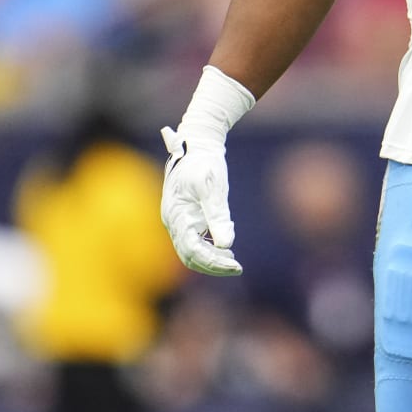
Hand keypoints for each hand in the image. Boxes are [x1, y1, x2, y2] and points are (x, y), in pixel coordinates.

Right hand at [160, 125, 242, 275]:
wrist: (198, 144)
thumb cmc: (204, 162)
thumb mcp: (212, 186)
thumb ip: (218, 215)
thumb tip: (226, 244)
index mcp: (176, 215)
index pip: (192, 250)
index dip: (213, 261)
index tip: (235, 265)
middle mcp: (173, 221)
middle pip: (190, 255)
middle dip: (213, 265)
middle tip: (237, 268)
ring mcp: (178, 220)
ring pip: (191, 251)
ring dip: (212, 259)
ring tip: (234, 262)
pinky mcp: (187, 217)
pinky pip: (195, 241)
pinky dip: (210, 248)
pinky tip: (227, 246)